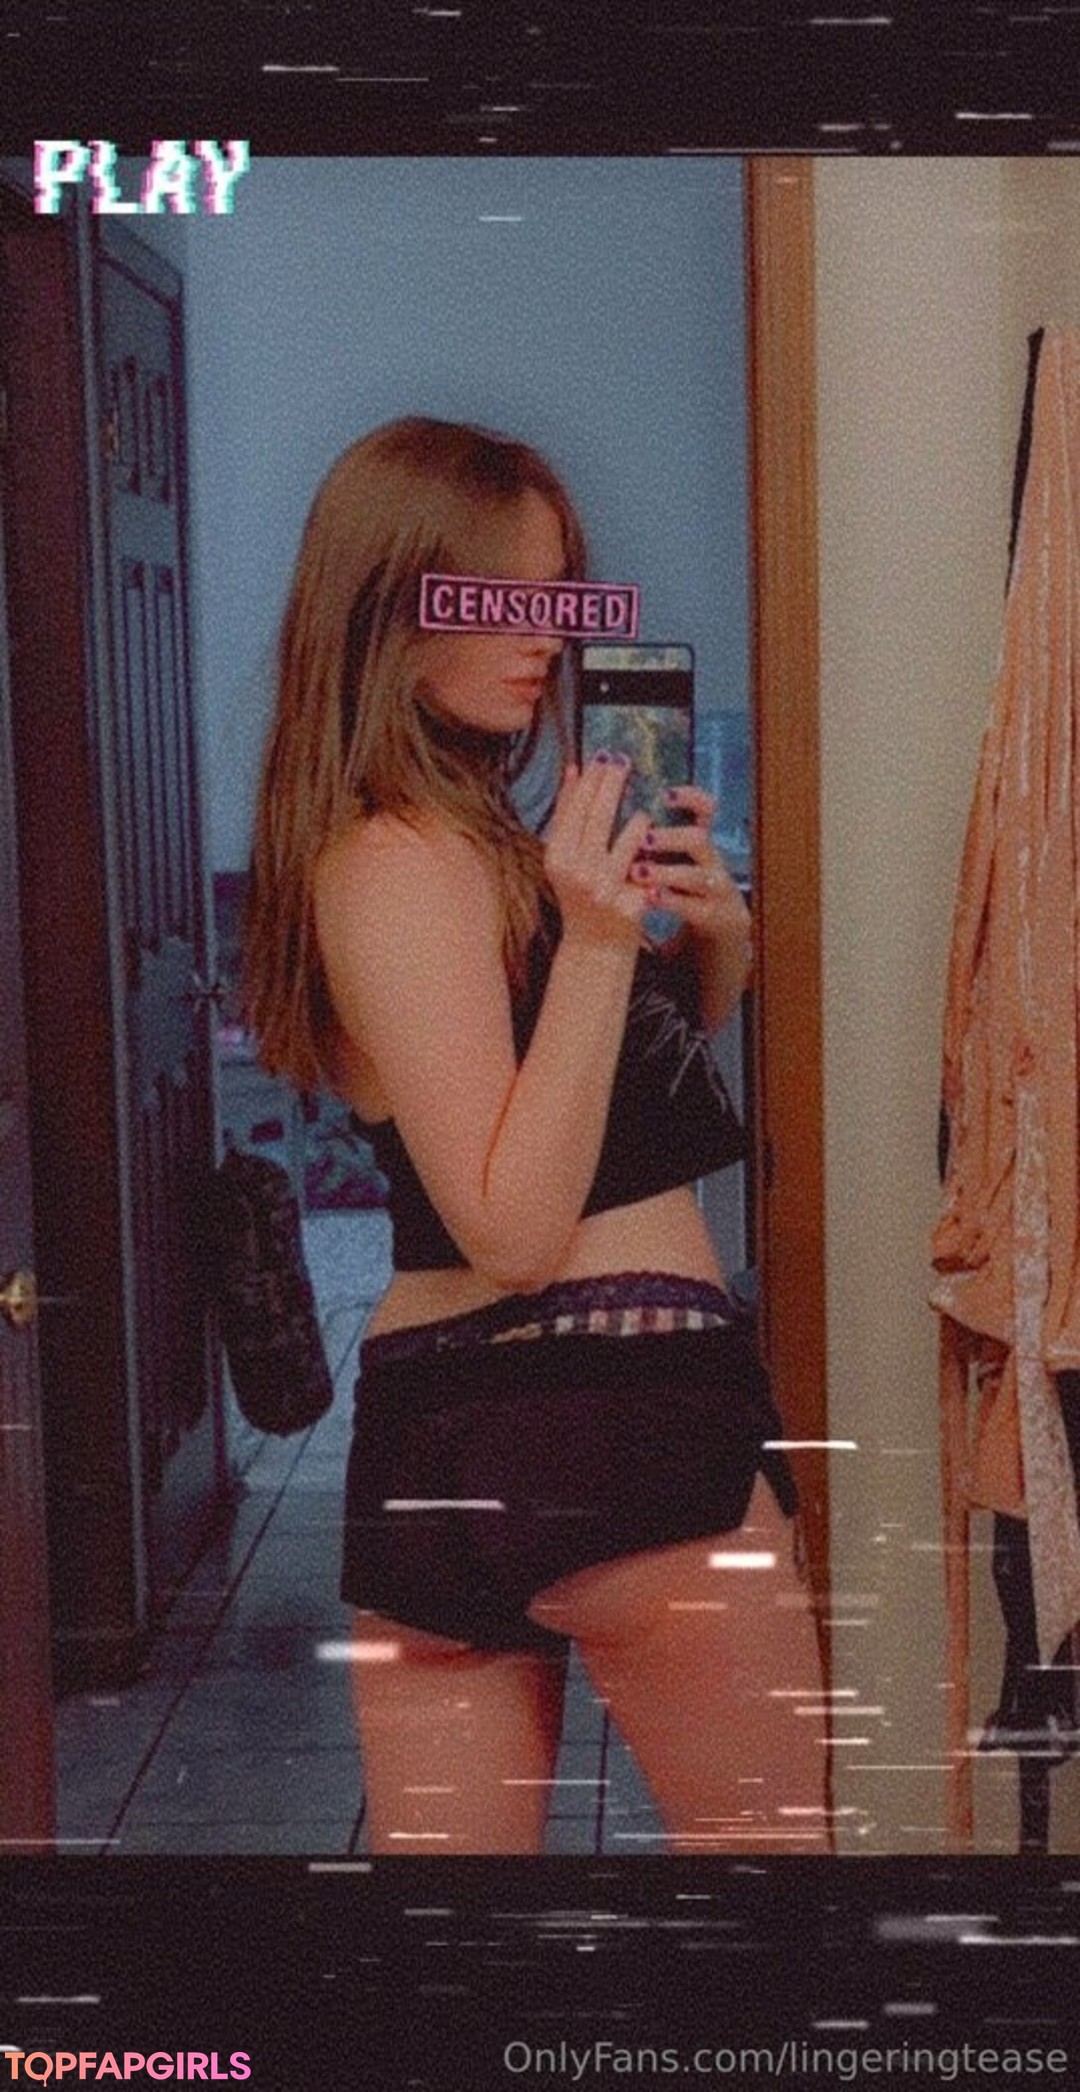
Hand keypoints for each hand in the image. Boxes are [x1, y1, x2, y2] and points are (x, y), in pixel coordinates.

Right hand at [544, 756, 652, 951]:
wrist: (594, 947)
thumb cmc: (580, 896)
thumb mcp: (565, 859)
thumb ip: (567, 816)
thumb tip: (573, 769)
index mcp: (556, 858)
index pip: (574, 809)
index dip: (589, 780)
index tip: (602, 756)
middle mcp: (577, 872)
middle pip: (598, 816)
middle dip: (612, 783)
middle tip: (624, 759)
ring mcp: (603, 888)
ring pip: (629, 834)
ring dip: (638, 816)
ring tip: (642, 808)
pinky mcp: (628, 902)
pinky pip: (648, 862)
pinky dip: (651, 845)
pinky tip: (654, 834)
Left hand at [632, 784, 751, 955]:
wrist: (720, 927)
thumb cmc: (687, 886)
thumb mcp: (676, 858)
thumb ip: (654, 838)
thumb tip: (616, 809)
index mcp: (701, 842)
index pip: (706, 809)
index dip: (690, 797)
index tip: (664, 794)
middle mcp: (712, 861)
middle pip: (700, 839)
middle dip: (672, 837)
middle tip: (643, 838)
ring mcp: (715, 889)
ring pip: (697, 876)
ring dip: (667, 872)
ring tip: (638, 872)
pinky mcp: (712, 916)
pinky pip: (692, 907)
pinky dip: (670, 901)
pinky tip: (649, 898)